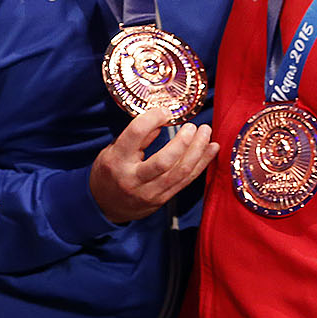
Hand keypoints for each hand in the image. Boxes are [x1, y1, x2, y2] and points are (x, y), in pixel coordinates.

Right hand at [89, 106, 218, 222]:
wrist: (104, 206)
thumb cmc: (109, 172)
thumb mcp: (113, 149)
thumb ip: (137, 137)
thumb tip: (162, 119)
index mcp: (117, 160)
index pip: (136, 134)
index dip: (152, 118)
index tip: (165, 112)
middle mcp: (133, 178)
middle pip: (164, 161)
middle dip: (183, 141)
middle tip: (193, 126)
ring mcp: (149, 192)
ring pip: (180, 172)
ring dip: (198, 151)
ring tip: (206, 133)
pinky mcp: (162, 200)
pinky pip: (186, 181)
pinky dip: (201, 164)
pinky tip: (211, 149)